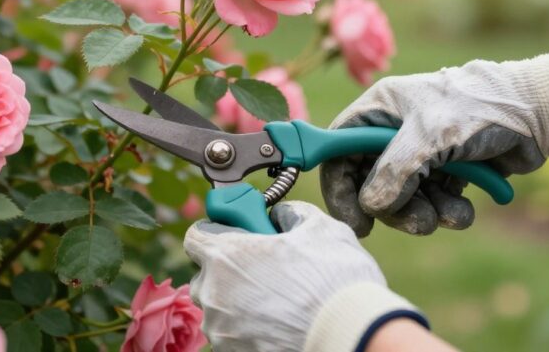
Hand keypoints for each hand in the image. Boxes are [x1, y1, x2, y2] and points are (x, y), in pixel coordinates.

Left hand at [183, 201, 424, 351]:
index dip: (216, 231)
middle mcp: (214, 293)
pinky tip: (276, 321)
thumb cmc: (336, 281)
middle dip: (226, 269)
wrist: (353, 334)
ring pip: (216, 307)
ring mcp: (221, 328)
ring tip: (274, 298)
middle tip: (261, 268)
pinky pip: (229, 333)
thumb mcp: (319, 228)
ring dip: (235, 299)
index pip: (195, 236)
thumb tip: (279, 216)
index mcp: (226, 255)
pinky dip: (245, 326)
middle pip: (204, 274)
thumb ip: (289, 213)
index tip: (236, 234)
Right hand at [321, 48, 548, 236]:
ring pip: (403, 201)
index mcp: (379, 111)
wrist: (538, 113)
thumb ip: (394, 171)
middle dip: (394, 209)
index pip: (339, 151)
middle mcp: (394, 133)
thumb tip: (371, 205)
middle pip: (370, 184)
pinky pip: (433, 204)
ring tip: (450, 215)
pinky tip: (466, 209)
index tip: (356, 222)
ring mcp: (421, 155)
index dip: (340, 187)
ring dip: (425, 215)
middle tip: (417, 222)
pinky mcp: (446, 173)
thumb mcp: (430, 135)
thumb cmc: (478, 108)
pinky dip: (448, 213)